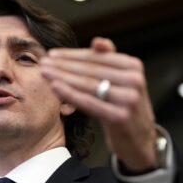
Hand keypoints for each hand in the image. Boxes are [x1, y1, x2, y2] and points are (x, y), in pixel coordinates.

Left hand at [40, 37, 157, 171]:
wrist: (140, 141)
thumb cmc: (124, 107)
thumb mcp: (122, 82)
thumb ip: (110, 61)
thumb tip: (97, 41)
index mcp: (134, 66)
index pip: (97, 57)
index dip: (72, 55)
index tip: (52, 54)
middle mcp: (134, 80)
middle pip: (90, 70)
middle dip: (63, 65)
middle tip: (43, 62)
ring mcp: (129, 99)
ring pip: (88, 85)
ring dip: (62, 77)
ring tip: (44, 72)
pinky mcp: (120, 117)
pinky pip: (89, 103)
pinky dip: (70, 94)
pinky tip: (55, 87)